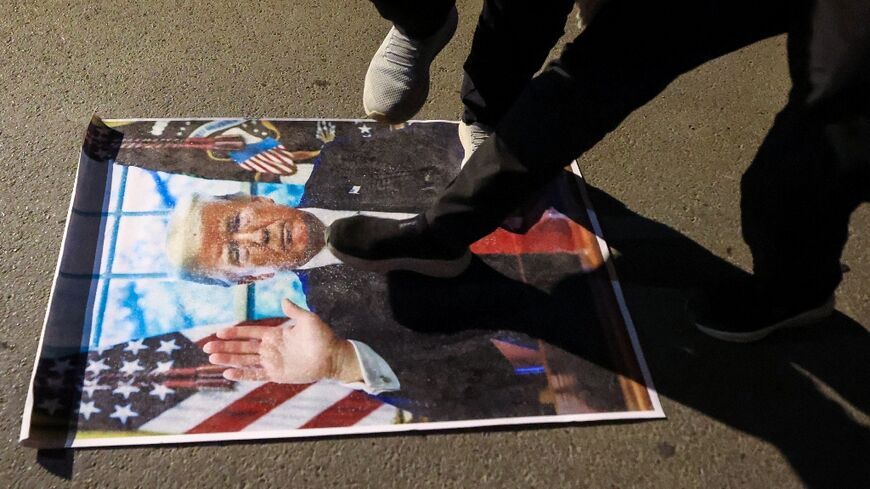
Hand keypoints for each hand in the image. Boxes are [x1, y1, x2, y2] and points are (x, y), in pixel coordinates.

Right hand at [203, 299, 361, 383]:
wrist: (332, 356)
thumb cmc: (322, 336)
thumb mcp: (308, 320)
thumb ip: (294, 311)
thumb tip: (283, 299)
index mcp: (275, 334)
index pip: (250, 332)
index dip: (235, 332)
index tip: (219, 331)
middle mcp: (270, 348)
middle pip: (242, 347)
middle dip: (225, 347)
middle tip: (206, 346)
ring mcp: (272, 362)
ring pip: (245, 361)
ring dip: (229, 359)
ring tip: (212, 358)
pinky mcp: (276, 374)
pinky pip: (256, 375)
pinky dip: (242, 374)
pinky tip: (228, 372)